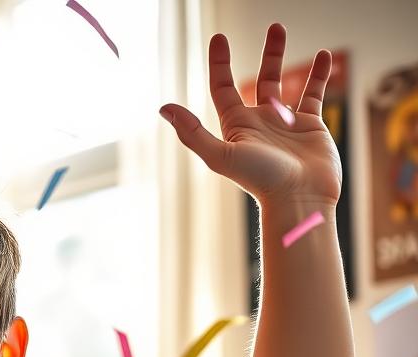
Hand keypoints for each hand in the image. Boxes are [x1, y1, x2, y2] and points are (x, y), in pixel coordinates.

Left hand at [159, 23, 340, 206]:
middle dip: (266, 53)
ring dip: (282, 58)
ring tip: (282, 31)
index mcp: (236, 126)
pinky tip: (323, 56)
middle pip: (258, 79)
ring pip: (283, 83)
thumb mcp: (221, 155)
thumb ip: (193, 132)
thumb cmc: (260, 181)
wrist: (298, 199)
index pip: (223, 86)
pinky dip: (319, 74)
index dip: (219, 63)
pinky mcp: (311, 126)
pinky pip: (314, 94)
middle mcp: (259, 122)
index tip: (219, 37)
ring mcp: (285, 123)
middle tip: (274, 25)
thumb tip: (164, 108)